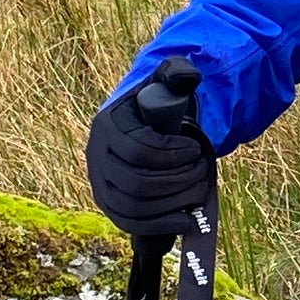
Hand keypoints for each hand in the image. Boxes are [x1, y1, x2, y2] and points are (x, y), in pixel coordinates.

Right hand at [86, 62, 214, 237]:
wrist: (142, 126)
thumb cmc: (157, 104)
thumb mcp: (165, 82)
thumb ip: (178, 72)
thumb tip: (188, 76)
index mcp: (108, 126)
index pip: (138, 150)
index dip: (172, 154)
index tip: (195, 149)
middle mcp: (97, 157)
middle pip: (137, 183)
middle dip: (178, 180)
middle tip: (203, 170)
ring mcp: (101, 185)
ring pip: (135, 207)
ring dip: (174, 202)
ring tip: (200, 190)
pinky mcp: (111, 206)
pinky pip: (132, 224)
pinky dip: (161, 226)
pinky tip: (187, 220)